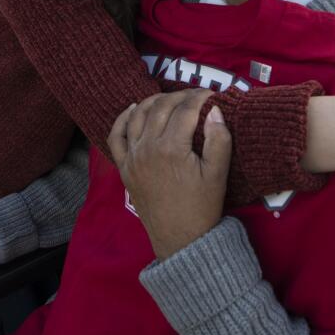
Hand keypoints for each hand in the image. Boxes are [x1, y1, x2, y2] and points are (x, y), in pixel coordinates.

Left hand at [107, 90, 231, 259]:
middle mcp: (147, 148)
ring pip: (138, 116)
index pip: (185, 109)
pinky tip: (133, 109)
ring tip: (170, 98)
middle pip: (161, 107)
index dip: (200, 97)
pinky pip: (116, 136)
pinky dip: (122, 118)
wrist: (180, 239)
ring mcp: (132, 157)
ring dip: (154, 101)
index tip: (213, 94)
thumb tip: (214, 109)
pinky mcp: (124, 168)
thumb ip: (219, 138)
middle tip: (196, 96)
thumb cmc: (203, 207)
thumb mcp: (218, 174)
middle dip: (180, 96)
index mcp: (172, 148)